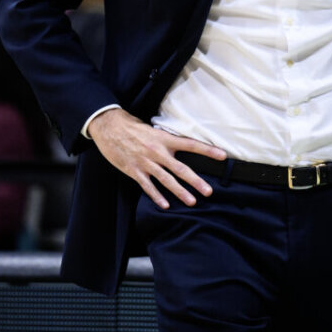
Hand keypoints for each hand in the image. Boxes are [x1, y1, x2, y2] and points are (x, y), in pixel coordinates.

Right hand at [87, 108, 226, 208]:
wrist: (108, 127)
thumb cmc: (132, 126)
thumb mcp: (153, 129)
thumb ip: (165, 139)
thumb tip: (179, 144)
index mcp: (164, 138)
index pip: (191, 144)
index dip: (208, 150)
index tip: (223, 156)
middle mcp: (158, 152)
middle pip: (181, 169)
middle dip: (196, 181)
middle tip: (209, 191)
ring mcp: (146, 163)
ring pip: (167, 180)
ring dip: (180, 192)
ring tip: (192, 202)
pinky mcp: (134, 171)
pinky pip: (148, 186)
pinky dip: (157, 196)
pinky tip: (166, 205)